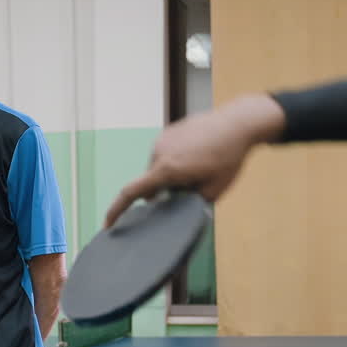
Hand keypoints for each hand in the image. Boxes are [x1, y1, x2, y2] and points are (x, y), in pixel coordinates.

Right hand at [102, 94, 285, 227]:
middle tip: (190, 188)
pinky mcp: (169, 132)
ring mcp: (163, 140)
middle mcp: (159, 153)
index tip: (107, 223)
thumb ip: (190, 203)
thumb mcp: (214, 190)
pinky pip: (164, 154)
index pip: (131, 193)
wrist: (239, 123)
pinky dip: (174, 161)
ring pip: (157, 168)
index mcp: (167, 170)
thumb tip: (176, 206)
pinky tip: (197, 156)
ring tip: (199, 167)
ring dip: (170, 174)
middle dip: (163, 191)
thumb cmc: (229, 158)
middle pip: (150, 182)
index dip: (116, 210)